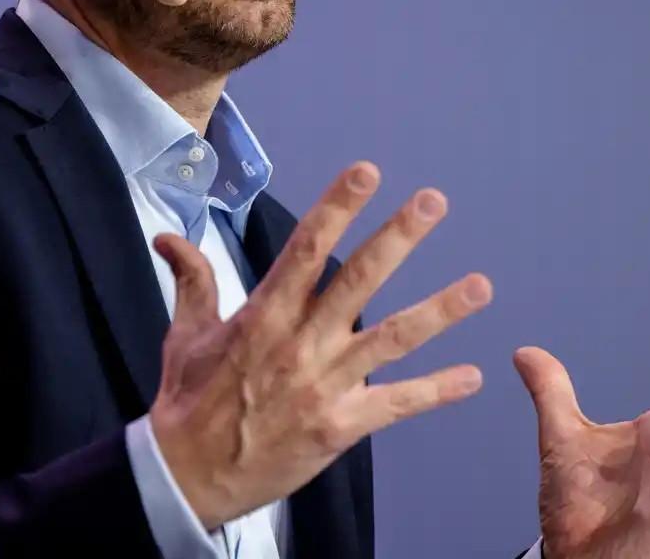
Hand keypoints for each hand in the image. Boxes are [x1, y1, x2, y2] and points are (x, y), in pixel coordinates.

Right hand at [150, 161, 492, 528]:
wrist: (189, 476)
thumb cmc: (189, 403)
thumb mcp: (185, 335)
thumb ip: (192, 280)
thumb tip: (168, 238)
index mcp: (264, 314)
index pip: (307, 249)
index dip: (337, 207)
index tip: (366, 172)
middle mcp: (300, 343)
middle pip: (359, 280)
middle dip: (399, 238)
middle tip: (433, 202)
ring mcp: (324, 385)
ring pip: (392, 339)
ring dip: (440, 311)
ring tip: (481, 286)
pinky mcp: (339, 426)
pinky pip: (396, 404)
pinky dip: (435, 391)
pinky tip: (471, 378)